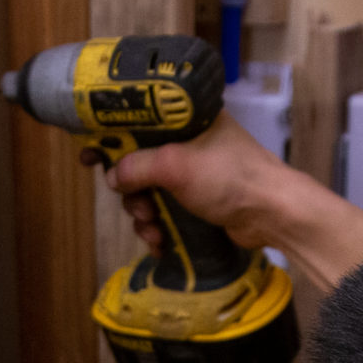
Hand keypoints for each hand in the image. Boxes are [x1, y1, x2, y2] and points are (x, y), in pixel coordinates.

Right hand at [103, 112, 303, 254]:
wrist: (272, 214)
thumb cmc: (230, 177)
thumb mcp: (177, 165)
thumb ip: (138, 166)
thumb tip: (111, 177)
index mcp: (186, 120)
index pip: (137, 121)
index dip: (111, 138)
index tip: (90, 155)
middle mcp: (188, 142)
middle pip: (138, 162)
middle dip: (131, 191)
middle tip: (137, 204)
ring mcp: (193, 174)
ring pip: (148, 192)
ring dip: (143, 214)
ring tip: (153, 229)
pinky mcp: (198, 201)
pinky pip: (165, 211)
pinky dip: (158, 227)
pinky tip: (160, 243)